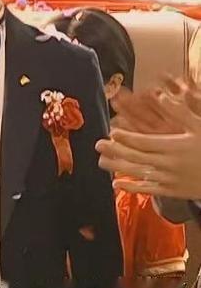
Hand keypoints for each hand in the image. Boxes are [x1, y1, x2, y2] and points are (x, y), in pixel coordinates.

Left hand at [97, 79, 200, 199]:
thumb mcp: (200, 126)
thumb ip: (180, 112)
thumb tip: (161, 95)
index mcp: (175, 147)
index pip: (144, 142)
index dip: (126, 137)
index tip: (112, 132)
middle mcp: (169, 164)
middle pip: (137, 156)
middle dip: (116, 150)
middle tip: (97, 144)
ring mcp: (170, 179)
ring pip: (139, 172)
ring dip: (118, 166)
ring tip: (100, 161)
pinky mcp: (172, 191)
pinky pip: (148, 189)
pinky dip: (131, 187)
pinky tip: (116, 183)